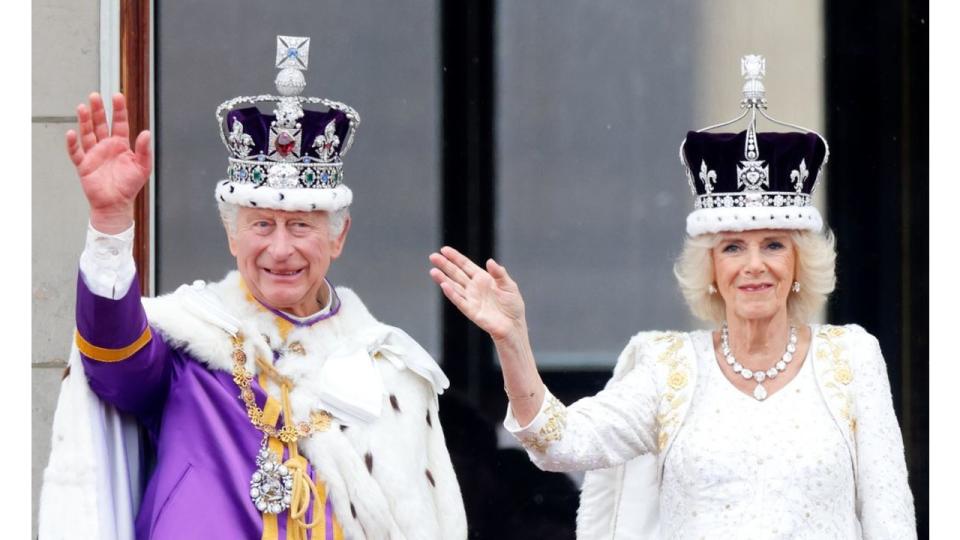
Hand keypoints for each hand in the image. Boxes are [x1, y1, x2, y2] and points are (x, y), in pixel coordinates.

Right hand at [66, 92, 151, 233]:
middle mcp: (106, 146)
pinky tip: (71, 133)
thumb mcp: (143, 167)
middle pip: (100, 124)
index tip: (117, 96)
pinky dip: (72, 143)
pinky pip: (76, 152)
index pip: (119, 123)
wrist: (116, 205)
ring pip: (87, 133)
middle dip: (98, 110)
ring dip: (84, 121)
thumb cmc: (130, 186)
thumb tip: (146, 133)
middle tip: (95, 96)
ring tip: (82, 107)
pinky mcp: (83, 165)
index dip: (118, 110)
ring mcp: (94, 154)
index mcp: (121, 145)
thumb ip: (144, 150)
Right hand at [428, 246, 526, 341]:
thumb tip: (490, 261)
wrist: (514, 326)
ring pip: (454, 286)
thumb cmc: (513, 306)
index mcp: (483, 278)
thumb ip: (499, 273)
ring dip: (443, 278)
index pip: (465, 265)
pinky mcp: (471, 311)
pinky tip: (444, 285)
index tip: (444, 250)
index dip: (455, 257)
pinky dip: (451, 293)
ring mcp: (471, 299)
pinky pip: (459, 301)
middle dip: (445, 265)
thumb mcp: (509, 285)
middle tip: (433, 257)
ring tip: (433, 271)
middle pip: (456, 273)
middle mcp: (474, 287)